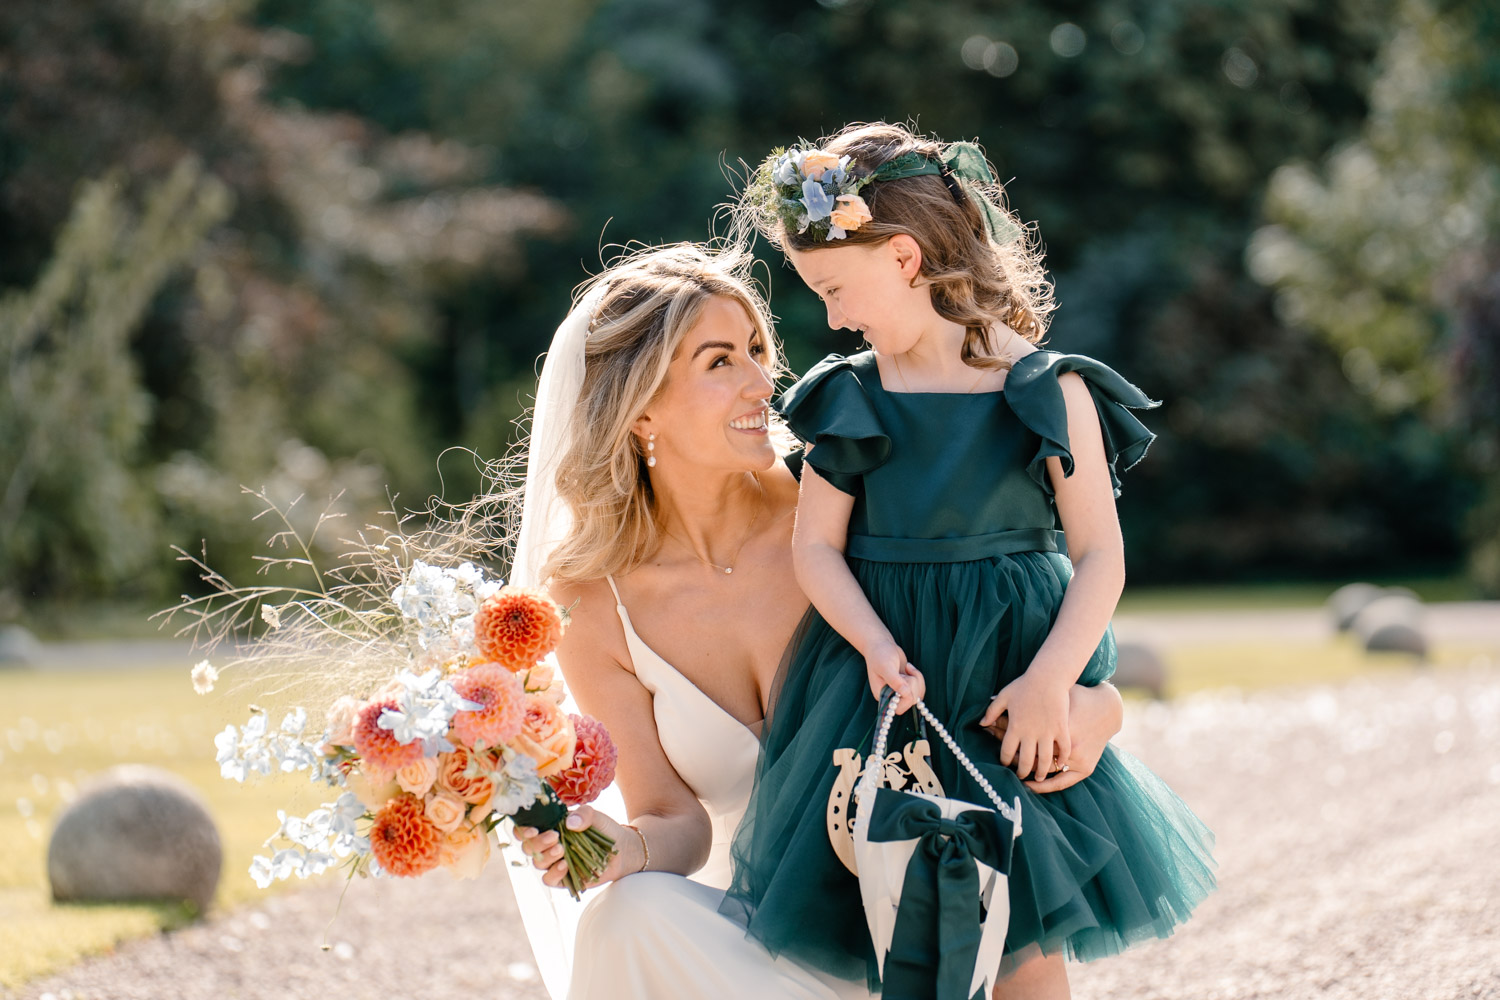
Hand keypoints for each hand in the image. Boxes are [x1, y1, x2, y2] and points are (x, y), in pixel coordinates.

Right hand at [515, 805, 638, 890]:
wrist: (622, 849)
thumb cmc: (605, 829)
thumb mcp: (595, 816)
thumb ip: (583, 814)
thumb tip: (569, 821)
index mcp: (549, 827)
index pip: (526, 829)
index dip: (523, 830)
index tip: (534, 828)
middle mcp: (547, 846)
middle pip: (529, 847)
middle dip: (538, 842)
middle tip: (555, 837)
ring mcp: (554, 863)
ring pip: (538, 862)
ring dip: (546, 856)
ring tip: (562, 849)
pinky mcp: (563, 878)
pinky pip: (549, 879)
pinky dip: (554, 873)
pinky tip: (564, 865)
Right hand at [865, 640, 923, 713]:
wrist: (882, 645)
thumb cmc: (880, 655)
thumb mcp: (886, 667)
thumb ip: (895, 681)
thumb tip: (906, 693)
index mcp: (882, 696)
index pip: (899, 708)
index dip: (907, 696)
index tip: (904, 679)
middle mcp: (891, 697)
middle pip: (911, 701)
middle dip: (913, 685)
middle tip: (904, 672)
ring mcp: (900, 692)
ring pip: (918, 695)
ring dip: (917, 680)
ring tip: (907, 668)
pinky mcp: (907, 686)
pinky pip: (920, 689)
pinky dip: (919, 678)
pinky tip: (909, 668)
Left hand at [980, 672, 1070, 781]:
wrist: (1049, 676)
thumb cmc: (1025, 684)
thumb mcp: (1004, 696)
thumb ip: (992, 711)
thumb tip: (982, 724)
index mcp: (1015, 726)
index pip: (1007, 751)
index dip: (1005, 761)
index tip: (1005, 764)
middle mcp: (1030, 733)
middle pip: (1025, 761)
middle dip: (1022, 772)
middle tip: (1021, 777)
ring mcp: (1048, 732)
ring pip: (1044, 760)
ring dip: (1041, 772)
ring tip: (1039, 777)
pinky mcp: (1062, 729)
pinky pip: (1063, 749)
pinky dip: (1061, 759)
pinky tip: (1060, 764)